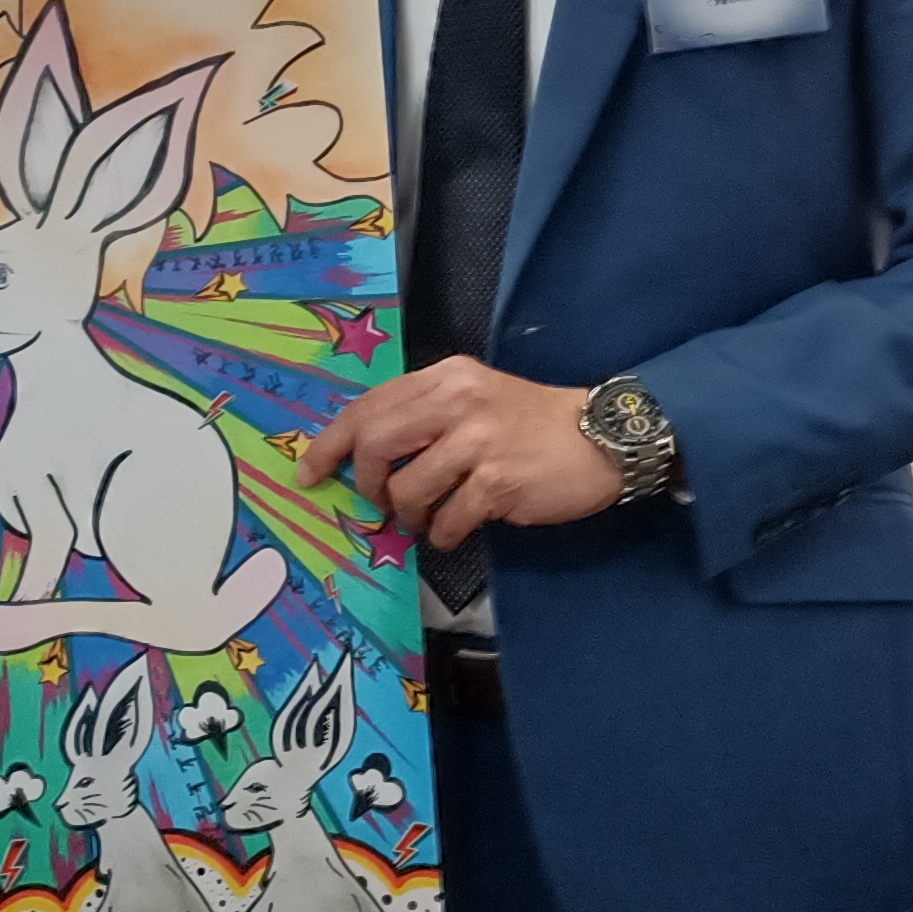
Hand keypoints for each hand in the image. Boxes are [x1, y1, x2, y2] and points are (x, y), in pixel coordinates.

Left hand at [291, 358, 616, 549]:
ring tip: (427, 518)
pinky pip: (446, 519)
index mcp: (446, 377)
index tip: (309, 473)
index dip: (330, 444)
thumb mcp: (476, 396)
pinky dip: (443, 534)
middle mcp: (458, 402)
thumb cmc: (533, 421)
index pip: (368, 406)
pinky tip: (456, 529)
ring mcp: (478, 442)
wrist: (603, 436)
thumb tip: (366, 455)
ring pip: (407, 489)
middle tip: (380, 502)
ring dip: (409, 515)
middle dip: (366, 483)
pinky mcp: (498, 482)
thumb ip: (425, 414)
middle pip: (375, 444)